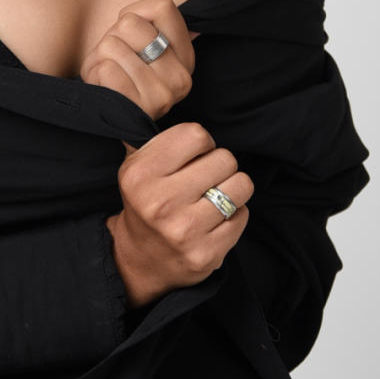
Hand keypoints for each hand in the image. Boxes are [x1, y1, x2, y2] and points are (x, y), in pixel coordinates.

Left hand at [77, 0, 198, 121]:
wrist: (107, 114)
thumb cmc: (119, 69)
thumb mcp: (139, 42)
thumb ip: (148, 23)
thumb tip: (140, 14)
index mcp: (186, 55)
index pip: (162, 5)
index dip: (136, 12)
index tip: (133, 35)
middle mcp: (181, 77)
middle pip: (129, 24)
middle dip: (113, 36)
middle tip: (117, 58)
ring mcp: (163, 95)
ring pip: (112, 45)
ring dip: (101, 57)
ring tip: (110, 72)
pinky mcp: (139, 108)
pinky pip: (106, 69)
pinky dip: (96, 73)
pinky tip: (105, 86)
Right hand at [103, 121, 253, 308]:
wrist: (142, 259)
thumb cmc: (147, 203)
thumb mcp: (136, 167)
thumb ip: (159, 141)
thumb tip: (187, 118)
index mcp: (140, 174)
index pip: (196, 135)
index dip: (201, 143)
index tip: (194, 157)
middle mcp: (160, 203)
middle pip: (225, 158)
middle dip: (219, 166)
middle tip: (205, 180)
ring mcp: (185, 231)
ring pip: (241, 185)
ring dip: (233, 188)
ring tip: (215, 197)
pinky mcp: (207, 253)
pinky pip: (243, 215)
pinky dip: (234, 215)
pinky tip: (215, 221)